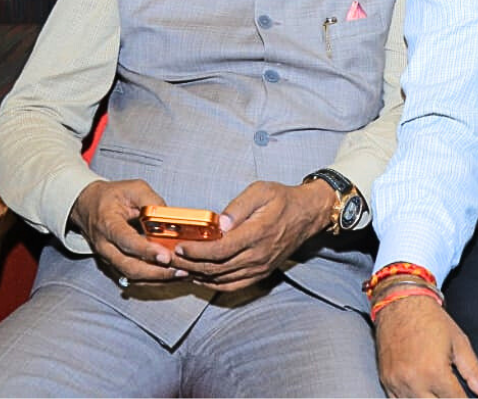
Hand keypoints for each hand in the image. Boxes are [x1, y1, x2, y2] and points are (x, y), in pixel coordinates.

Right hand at [68, 178, 180, 281]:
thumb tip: (169, 217)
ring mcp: (108, 257)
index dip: (146, 251)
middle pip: (129, 266)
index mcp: (108, 224)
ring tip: (180, 273)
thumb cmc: (111, 196)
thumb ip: (152, 201)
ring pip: (131, 275)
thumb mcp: (133, 188)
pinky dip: (152, 278)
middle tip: (180, 270)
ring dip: (156, 278)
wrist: (87, 205)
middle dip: (156, 272)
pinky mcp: (114, 263)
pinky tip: (170, 274)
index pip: (126, 241)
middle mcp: (105, 245)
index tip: (165, 256)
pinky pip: (132, 276)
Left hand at [170, 179, 332, 291]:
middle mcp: (258, 256)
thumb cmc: (283, 199)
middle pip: (216, 267)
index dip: (196, 251)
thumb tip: (219, 224)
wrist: (308, 214)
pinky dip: (212, 284)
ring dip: (197, 275)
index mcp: (257, 234)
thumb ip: (238, 206)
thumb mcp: (261, 191)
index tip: (179, 246)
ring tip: (178, 267)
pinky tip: (199, 277)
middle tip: (169, 258)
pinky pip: (232, 285)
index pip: (220, 250)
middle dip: (189, 264)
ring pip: (221, 279)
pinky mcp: (261, 273)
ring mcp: (260, 268)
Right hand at [375, 296, 477, 397]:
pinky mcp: (386, 381)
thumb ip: (474, 372)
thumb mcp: (459, 342)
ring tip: (438, 391)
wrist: (400, 302)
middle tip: (453, 392)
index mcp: (435, 372)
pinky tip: (422, 393)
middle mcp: (414, 381)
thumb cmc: (431, 319)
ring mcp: (397, 383)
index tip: (469, 398)